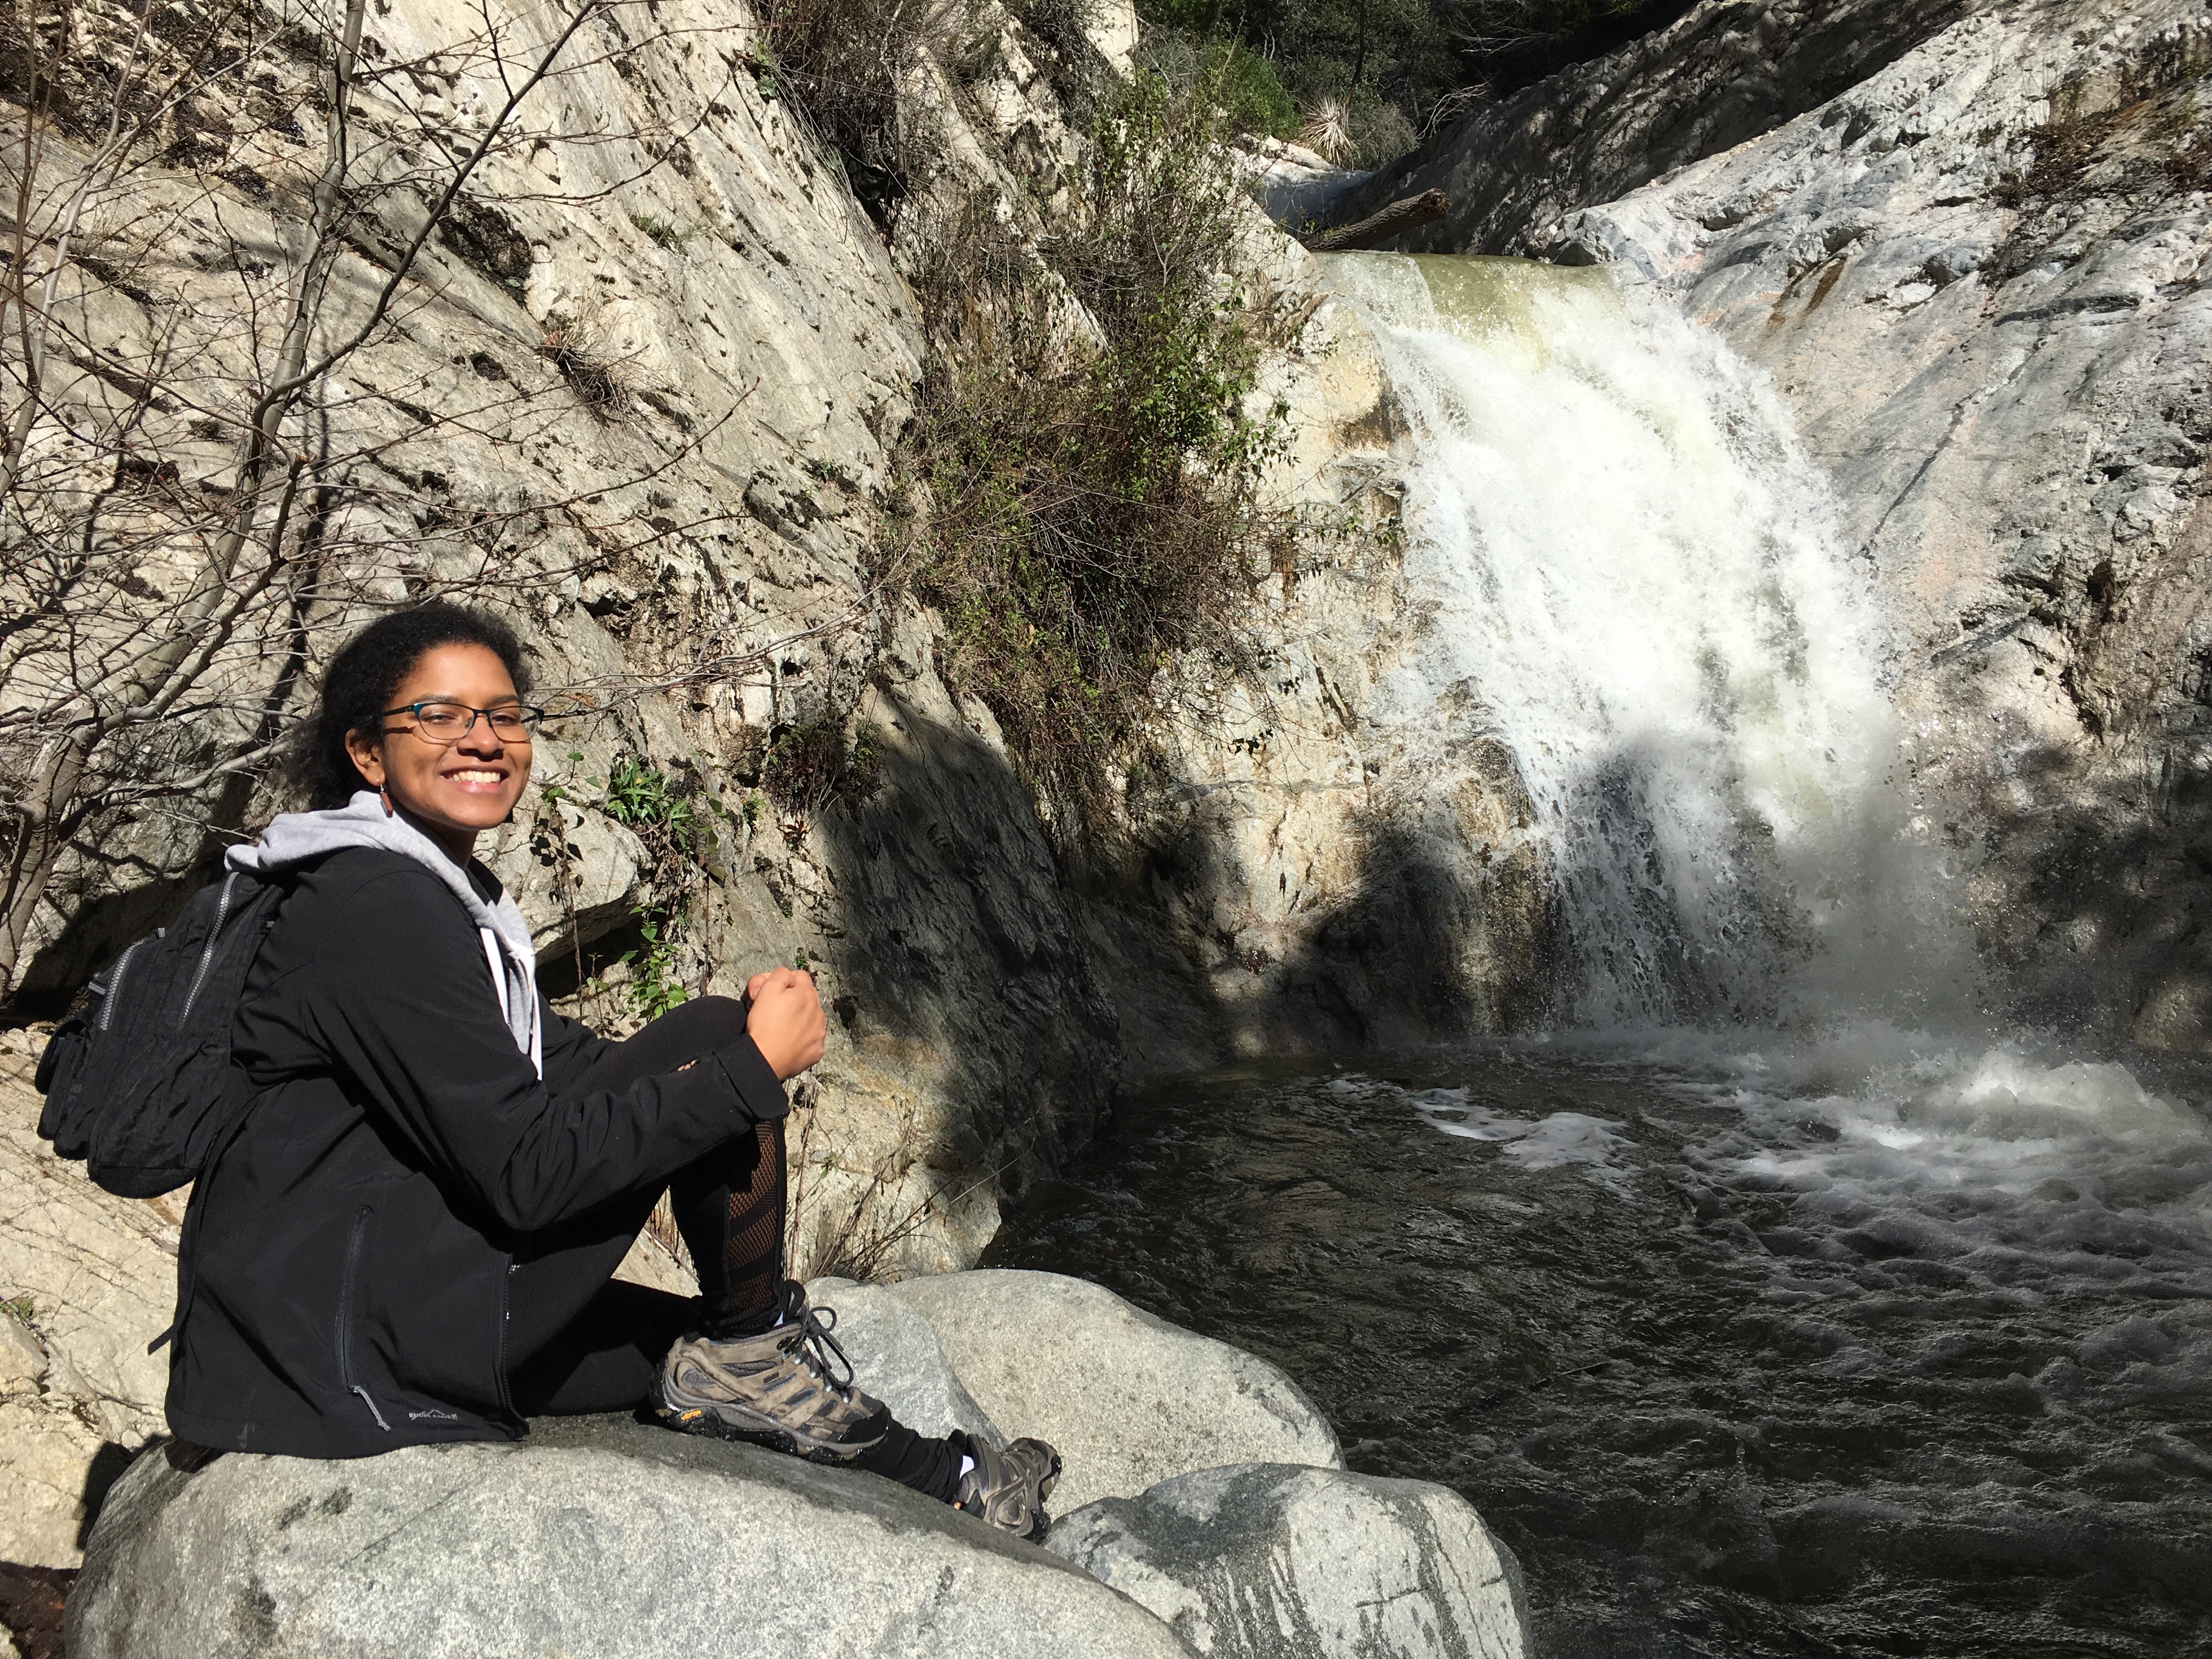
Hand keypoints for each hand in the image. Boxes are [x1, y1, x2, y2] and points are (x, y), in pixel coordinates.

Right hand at [745, 966, 823, 1080]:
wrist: (765, 1059)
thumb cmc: (764, 1024)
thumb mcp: (767, 989)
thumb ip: (780, 975)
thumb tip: (787, 975)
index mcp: (808, 994)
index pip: (799, 976)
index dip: (782, 982)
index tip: (770, 992)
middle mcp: (819, 1012)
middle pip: (806, 997)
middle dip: (791, 1000)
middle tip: (771, 1009)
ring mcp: (819, 1033)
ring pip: (809, 1018)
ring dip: (797, 1018)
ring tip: (779, 1026)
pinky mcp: (816, 1051)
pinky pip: (810, 1038)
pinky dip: (801, 1038)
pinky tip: (787, 1041)